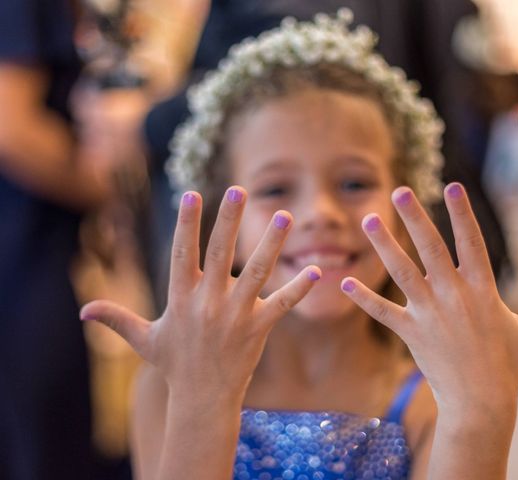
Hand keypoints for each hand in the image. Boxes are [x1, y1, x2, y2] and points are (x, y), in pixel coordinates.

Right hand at [80, 188, 320, 396]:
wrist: (202, 400)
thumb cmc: (174, 365)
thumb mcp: (144, 340)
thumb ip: (117, 319)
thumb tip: (84, 310)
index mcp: (181, 299)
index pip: (182, 254)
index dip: (186, 224)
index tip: (192, 194)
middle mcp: (208, 303)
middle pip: (220, 254)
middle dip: (228, 220)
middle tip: (238, 189)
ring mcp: (235, 315)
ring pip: (258, 272)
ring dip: (272, 243)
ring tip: (285, 215)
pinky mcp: (258, 329)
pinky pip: (282, 304)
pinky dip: (300, 288)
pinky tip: (317, 270)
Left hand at [340, 183, 517, 416]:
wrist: (482, 403)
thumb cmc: (509, 366)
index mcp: (481, 290)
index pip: (471, 244)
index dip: (462, 215)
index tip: (452, 186)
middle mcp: (453, 296)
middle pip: (431, 250)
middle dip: (416, 219)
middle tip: (399, 191)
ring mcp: (430, 314)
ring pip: (403, 273)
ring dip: (384, 247)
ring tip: (368, 220)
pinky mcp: (411, 333)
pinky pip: (384, 312)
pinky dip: (363, 298)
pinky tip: (342, 281)